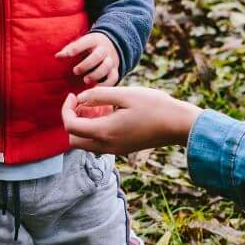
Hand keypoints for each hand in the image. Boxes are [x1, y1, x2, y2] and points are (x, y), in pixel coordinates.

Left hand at [56, 32, 119, 86]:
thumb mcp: (81, 43)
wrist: (110, 44)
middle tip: (75, 71)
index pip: (85, 42)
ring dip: (96, 74)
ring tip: (85, 81)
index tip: (67, 55)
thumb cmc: (89, 46)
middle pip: (98, 55)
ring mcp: (111, 60)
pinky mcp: (115, 70)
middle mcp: (104, 50)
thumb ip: (69, 49)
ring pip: (107, 66)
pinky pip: (113, 78)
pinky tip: (95, 89)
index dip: (76, 48)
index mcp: (94, 40)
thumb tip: (57, 56)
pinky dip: (105, 85)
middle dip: (87, 64)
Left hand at [61, 87, 201, 154]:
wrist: (178, 124)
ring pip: (86, 143)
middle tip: (84, 102)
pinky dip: (95, 129)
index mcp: (104, 132)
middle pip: (74, 139)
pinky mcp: (122, 149)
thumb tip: (79, 98)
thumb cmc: (154, 106)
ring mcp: (115, 150)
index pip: (70, 126)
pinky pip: (98, 143)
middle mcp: (106, 146)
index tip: (73, 95)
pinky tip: (109, 113)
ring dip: (84, 125)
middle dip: (73, 120)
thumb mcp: (124, 94)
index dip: (66, 109)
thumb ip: (98, 95)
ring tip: (97, 106)